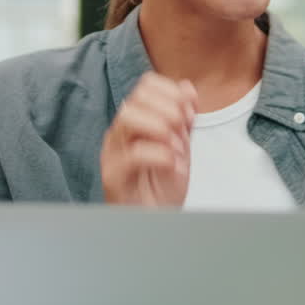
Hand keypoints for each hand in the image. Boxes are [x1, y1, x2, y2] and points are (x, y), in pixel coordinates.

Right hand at [101, 72, 196, 205]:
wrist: (155, 220)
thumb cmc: (162, 186)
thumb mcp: (180, 146)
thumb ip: (183, 118)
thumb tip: (187, 87)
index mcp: (135, 121)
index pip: (146, 85)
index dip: (171, 92)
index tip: (191, 111)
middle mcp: (120, 133)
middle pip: (136, 97)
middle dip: (169, 108)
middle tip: (185, 128)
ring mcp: (113, 154)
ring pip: (127, 117)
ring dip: (161, 126)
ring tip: (177, 146)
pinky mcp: (114, 177)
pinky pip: (132, 154)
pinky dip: (159, 154)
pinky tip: (173, 163)